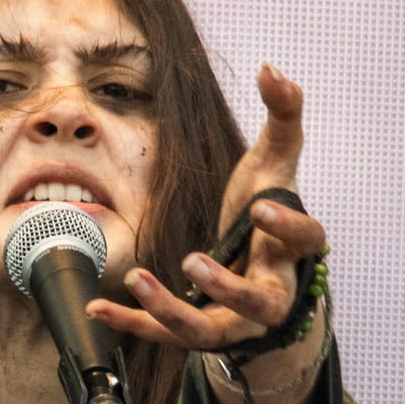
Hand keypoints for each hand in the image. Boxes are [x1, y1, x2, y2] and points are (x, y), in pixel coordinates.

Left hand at [86, 63, 326, 374]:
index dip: (288, 228)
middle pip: (260, 304)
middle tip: (194, 262)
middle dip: (228, 289)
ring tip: (138, 279)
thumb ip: (282, 112)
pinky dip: (130, 323)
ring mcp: (234, 321)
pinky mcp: (197, 331)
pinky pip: (165, 336)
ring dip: (172, 311)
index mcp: (292, 251)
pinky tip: (97, 307)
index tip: (260, 208)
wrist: (254, 272)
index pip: (307, 241)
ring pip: (208, 331)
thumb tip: (269, 67)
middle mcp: (270, 294)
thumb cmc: (263, 212)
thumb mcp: (274, 161)